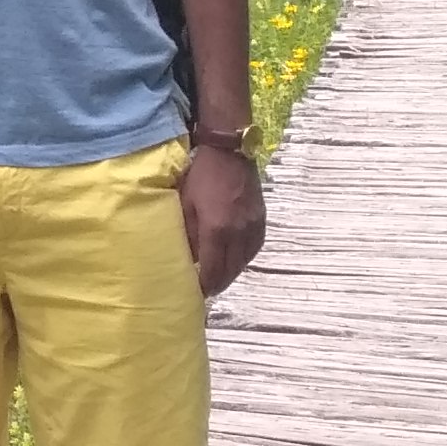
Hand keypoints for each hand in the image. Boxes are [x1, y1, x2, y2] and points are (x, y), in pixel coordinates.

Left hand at [183, 136, 265, 299]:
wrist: (229, 150)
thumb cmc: (200, 175)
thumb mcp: (184, 203)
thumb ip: (186, 233)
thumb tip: (186, 258)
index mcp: (218, 229)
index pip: (212, 271)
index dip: (204, 286)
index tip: (194, 295)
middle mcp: (240, 232)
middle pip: (230, 271)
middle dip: (216, 284)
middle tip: (204, 290)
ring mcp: (254, 227)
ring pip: (243, 262)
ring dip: (230, 273)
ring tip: (216, 277)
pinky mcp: (262, 220)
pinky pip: (253, 249)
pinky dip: (242, 259)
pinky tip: (232, 260)